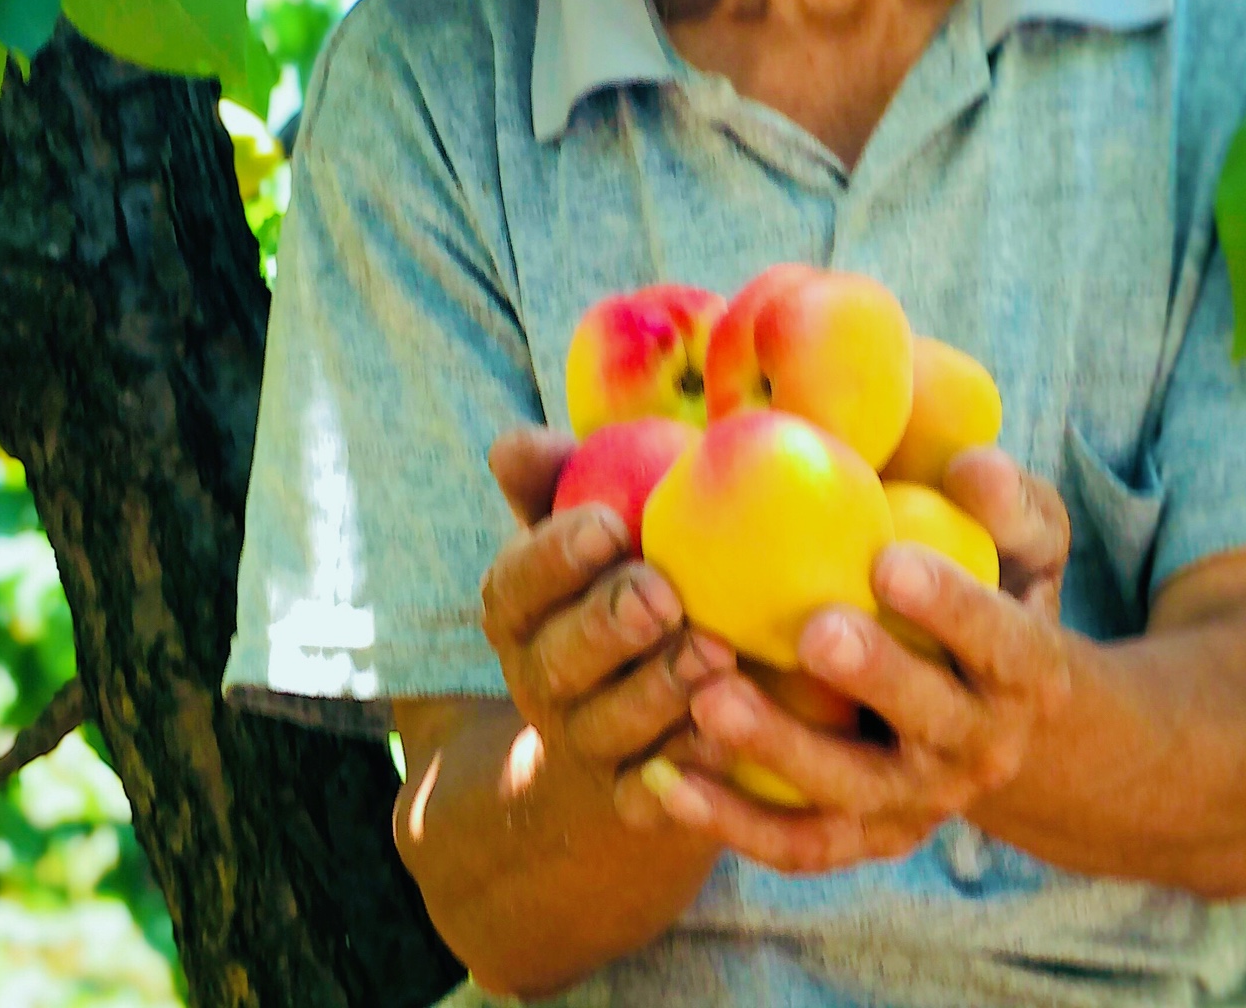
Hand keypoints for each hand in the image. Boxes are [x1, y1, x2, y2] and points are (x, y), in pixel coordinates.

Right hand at [480, 427, 736, 832]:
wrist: (633, 733)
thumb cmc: (627, 589)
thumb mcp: (592, 537)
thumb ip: (561, 484)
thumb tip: (514, 443)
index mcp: (521, 613)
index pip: (515, 583)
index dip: (554, 557)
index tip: (610, 523)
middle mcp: (542, 682)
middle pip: (557, 660)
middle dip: (606, 625)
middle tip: (663, 595)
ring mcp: (587, 747)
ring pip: (608, 728)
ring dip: (658, 692)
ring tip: (716, 655)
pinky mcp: (635, 802)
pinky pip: (653, 796)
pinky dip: (686, 771)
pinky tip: (730, 739)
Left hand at [644, 449, 1075, 873]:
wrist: (989, 717)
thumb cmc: (991, 597)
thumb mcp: (1024, 549)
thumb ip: (1010, 507)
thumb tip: (972, 469)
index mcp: (1028, 674)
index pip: (1002, 642)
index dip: (953, 608)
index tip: (890, 562)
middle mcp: (981, 749)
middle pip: (930, 722)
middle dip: (875, 677)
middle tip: (812, 631)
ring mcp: (917, 803)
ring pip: (850, 791)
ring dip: (780, 751)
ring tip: (710, 698)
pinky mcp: (859, 838)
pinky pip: (795, 843)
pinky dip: (730, 822)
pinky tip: (664, 779)